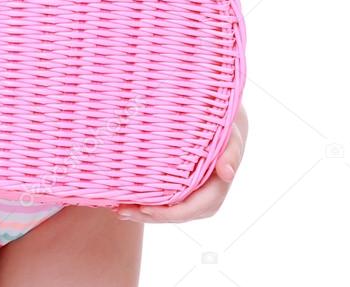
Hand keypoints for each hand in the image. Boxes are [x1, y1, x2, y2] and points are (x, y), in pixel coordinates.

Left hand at [116, 102, 247, 222]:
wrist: (223, 132)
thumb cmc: (226, 133)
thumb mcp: (232, 139)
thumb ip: (230, 153)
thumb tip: (227, 173)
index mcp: (214, 193)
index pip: (188, 210)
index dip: (165, 213)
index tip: (143, 207)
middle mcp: (203, 204)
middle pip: (171, 216)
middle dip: (146, 216)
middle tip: (120, 210)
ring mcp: (191, 202)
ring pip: (164, 213)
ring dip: (141, 213)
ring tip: (117, 208)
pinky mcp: (181, 195)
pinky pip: (162, 204)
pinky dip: (144, 204)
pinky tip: (124, 201)